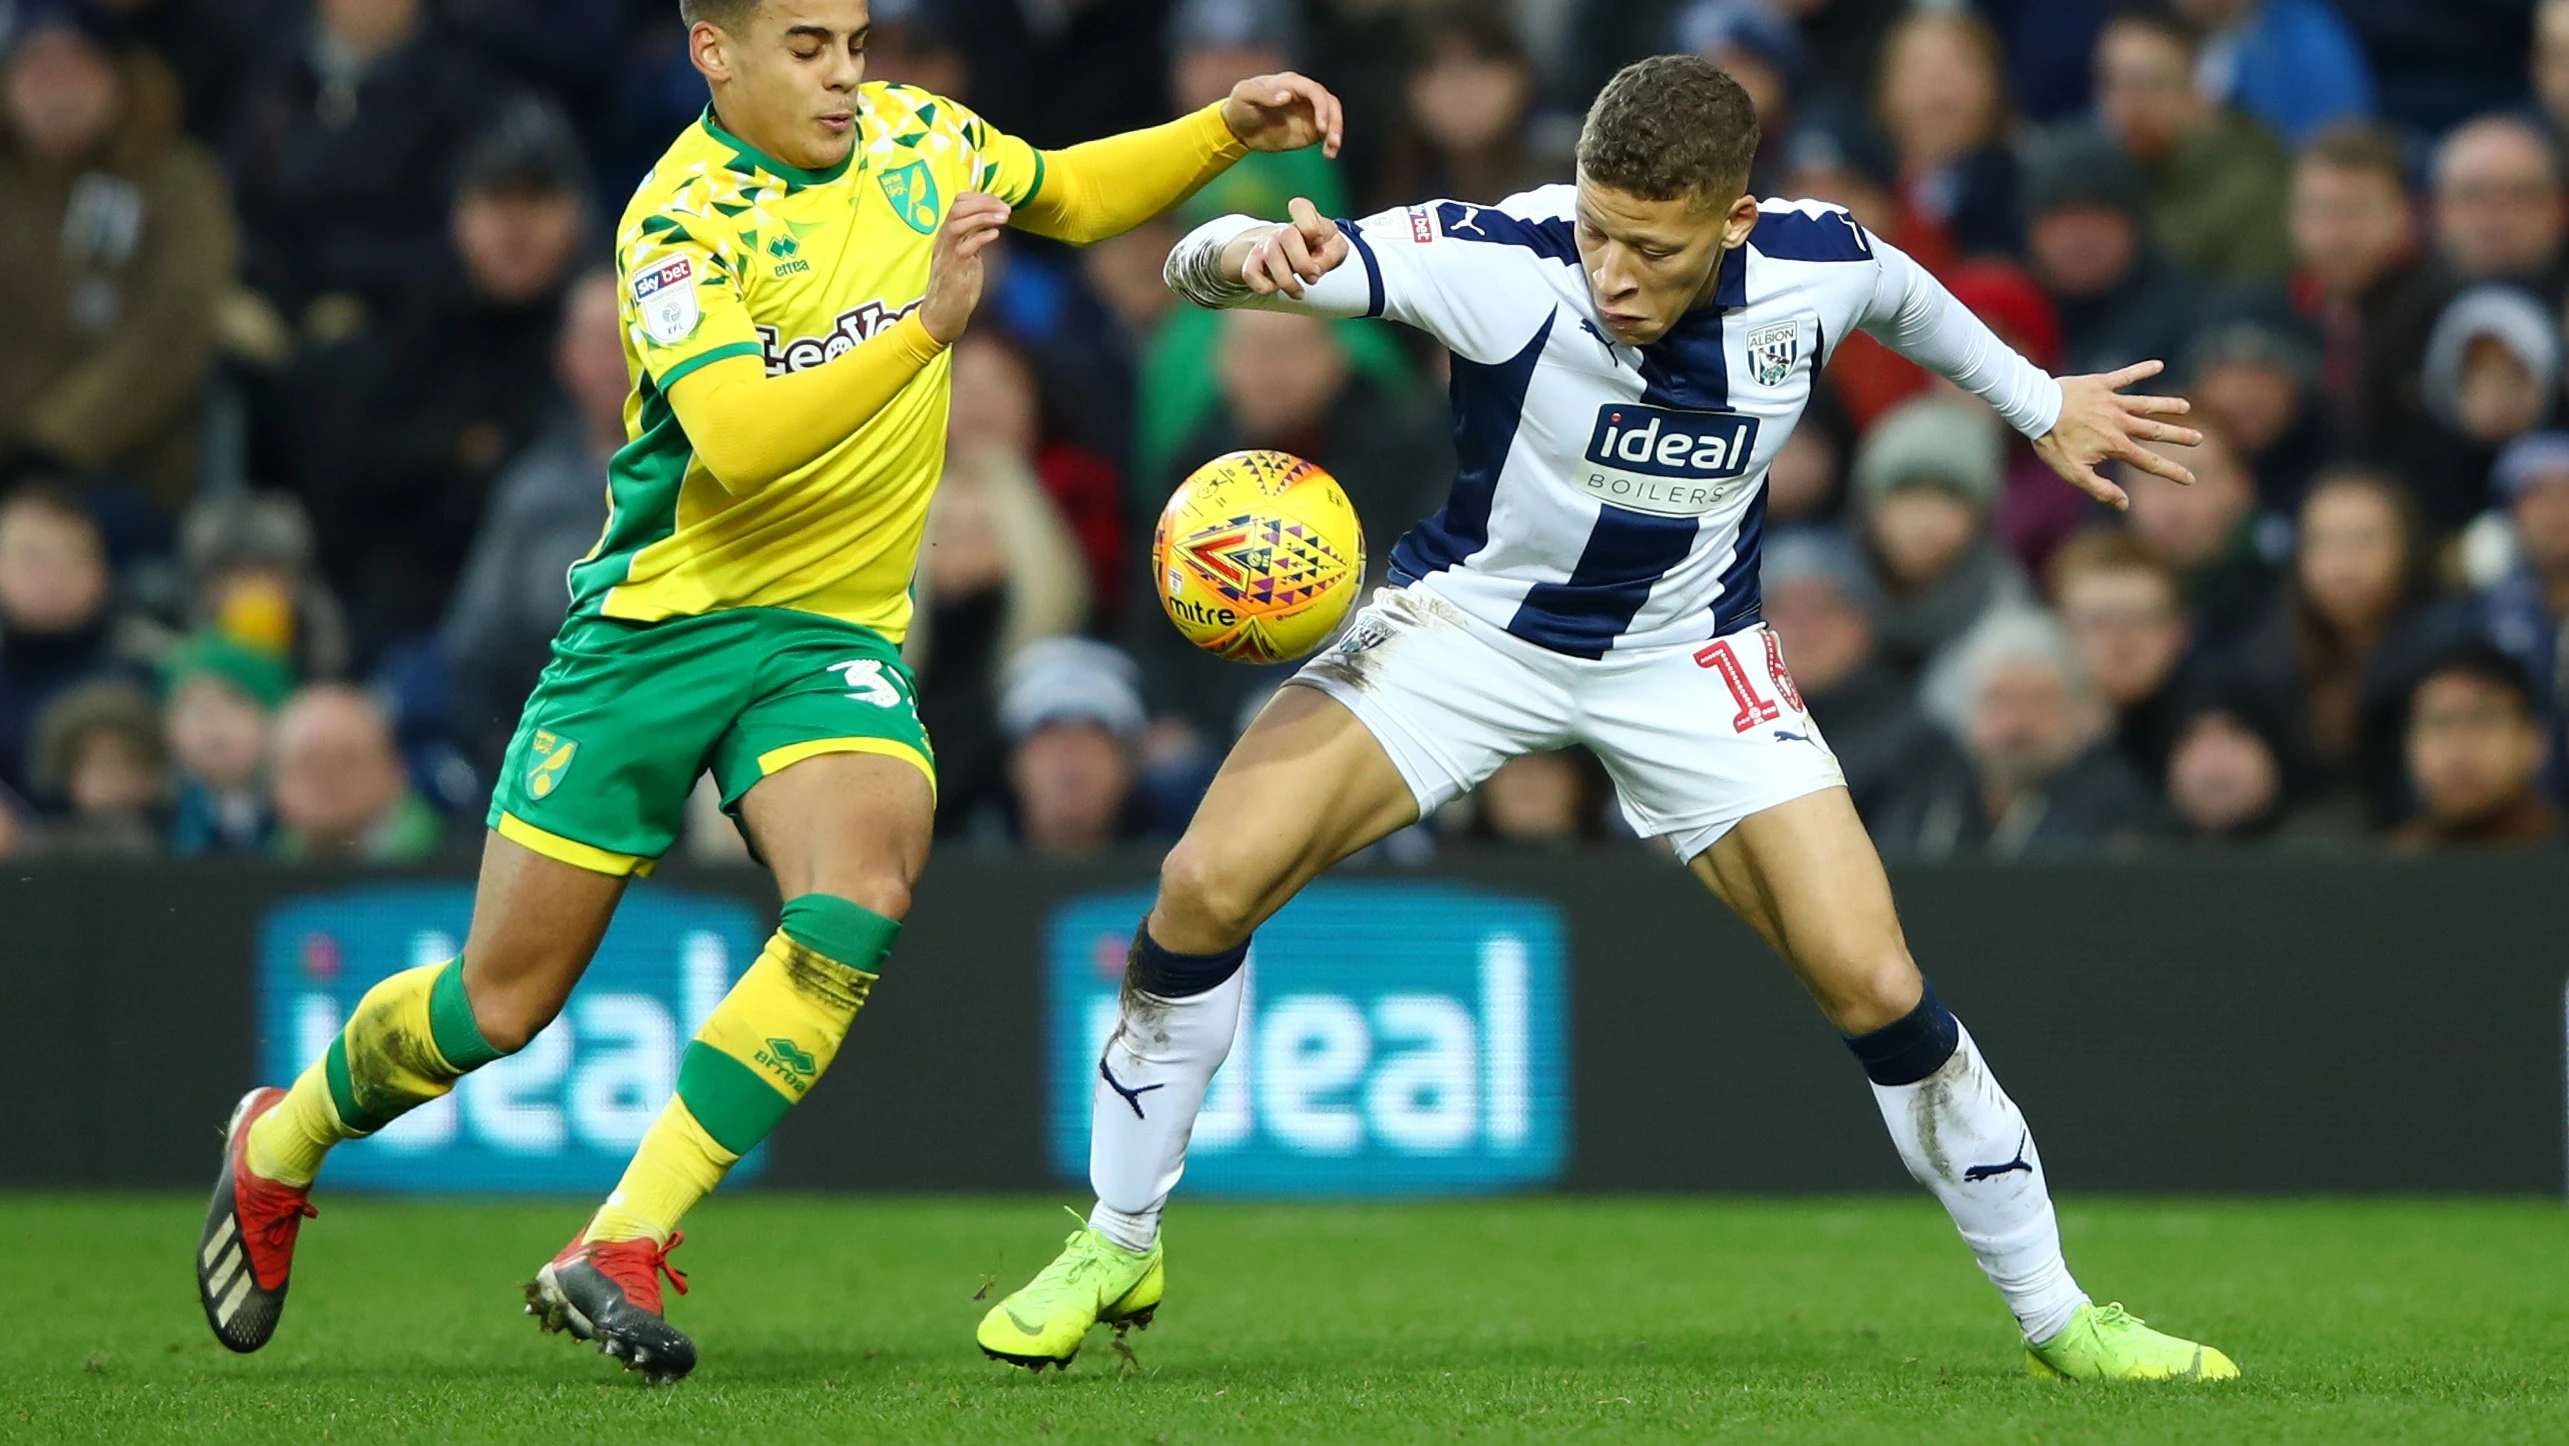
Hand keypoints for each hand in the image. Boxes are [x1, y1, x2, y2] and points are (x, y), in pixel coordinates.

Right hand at [919, 193, 1010, 344]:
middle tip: (1005, 209)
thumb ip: (976, 236)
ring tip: (1004, 217)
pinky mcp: (954, 269)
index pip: (959, 202)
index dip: (981, 197)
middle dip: (984, 202)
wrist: (944, 312)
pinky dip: (981, 237)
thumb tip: (994, 220)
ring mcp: (947, 253)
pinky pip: (965, 247)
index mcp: (948, 234)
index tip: (1000, 202)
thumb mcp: (969, 254)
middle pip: (957, 207)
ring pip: (958, 222)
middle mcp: (945, 240)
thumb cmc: (958, 283)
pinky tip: (996, 235)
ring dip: (983, 216)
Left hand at [1220, 72, 1343, 158]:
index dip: (1321, 106)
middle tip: (1333, 141)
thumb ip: (1264, 94)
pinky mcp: (1310, 129)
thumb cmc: (1240, 106)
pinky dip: (1331, 143)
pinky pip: (1327, 134)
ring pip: (1332, 117)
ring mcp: (1309, 112)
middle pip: (1329, 102)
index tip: (1321, 126)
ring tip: (1332, 150)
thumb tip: (1287, 96)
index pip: (1314, 91)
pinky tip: (1329, 154)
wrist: (1239, 128)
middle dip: (1335, 121)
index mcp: (1290, 83)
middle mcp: (1304, 96)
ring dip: (1336, 132)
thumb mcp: (1244, 95)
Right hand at [1220, 197, 1349, 298]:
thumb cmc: (1315, 250)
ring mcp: (1265, 245)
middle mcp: (1283, 230)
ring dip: (1288, 282)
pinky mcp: (1251, 263)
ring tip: (1299, 292)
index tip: (1318, 242)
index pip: (1300, 207)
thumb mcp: (1334, 248)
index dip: (1311, 228)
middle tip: (1313, 276)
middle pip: (1287, 235)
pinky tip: (1276, 288)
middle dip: (1303, 263)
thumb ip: (1334, 252)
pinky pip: (1251, 273)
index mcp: (1306, 219)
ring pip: (1270, 256)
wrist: (1287, 255)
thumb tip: (1316, 266)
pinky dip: (1266, 287)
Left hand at [2031, 359, 2203, 509]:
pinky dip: (2142, 370)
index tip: (2190, 478)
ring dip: (2167, 405)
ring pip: (2146, 404)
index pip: (2149, 462)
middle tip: (2199, 438)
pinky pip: (2125, 376)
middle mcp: (2120, 423)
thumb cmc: (2052, 442)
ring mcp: (2112, 401)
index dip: (2171, 471)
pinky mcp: (2101, 384)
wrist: (2036, 409)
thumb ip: (2100, 489)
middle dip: (2179, 436)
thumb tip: (2124, 504)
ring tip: (2185, 407)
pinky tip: (2158, 364)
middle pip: (2155, 431)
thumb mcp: (2073, 473)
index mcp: (2115, 445)